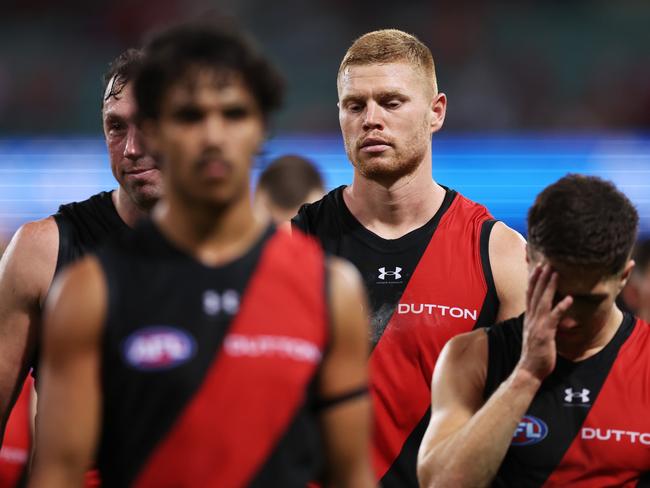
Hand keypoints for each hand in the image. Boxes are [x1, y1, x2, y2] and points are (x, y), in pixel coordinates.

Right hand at [517, 264, 572, 381]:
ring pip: (543, 301)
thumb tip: (552, 314)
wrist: (529, 369)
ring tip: (556, 273)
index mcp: (529, 317)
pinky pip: (554, 318)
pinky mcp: (545, 334)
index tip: (537, 266)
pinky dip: (560, 307)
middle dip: (540, 277)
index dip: (533, 279)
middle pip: (535, 293)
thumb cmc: (536, 352)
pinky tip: (568, 299)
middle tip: (546, 262)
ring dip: (549, 286)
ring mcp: (537, 325)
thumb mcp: (537, 333)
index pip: (530, 293)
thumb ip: (543, 321)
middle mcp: (531, 318)